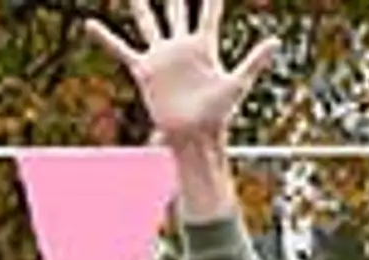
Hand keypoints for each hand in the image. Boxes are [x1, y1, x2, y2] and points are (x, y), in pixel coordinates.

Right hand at [86, 0, 276, 148]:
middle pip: (177, 12)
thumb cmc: (218, 115)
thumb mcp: (237, 83)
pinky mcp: (145, 69)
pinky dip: (106, 38)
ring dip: (141, 7)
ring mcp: (162, 57)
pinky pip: (121, 49)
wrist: (195, 136)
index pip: (209, 15)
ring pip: (148, 23)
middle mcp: (182, 48)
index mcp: (204, 48)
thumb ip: (255, 60)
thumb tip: (276, 40)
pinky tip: (92, 23)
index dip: (212, 0)